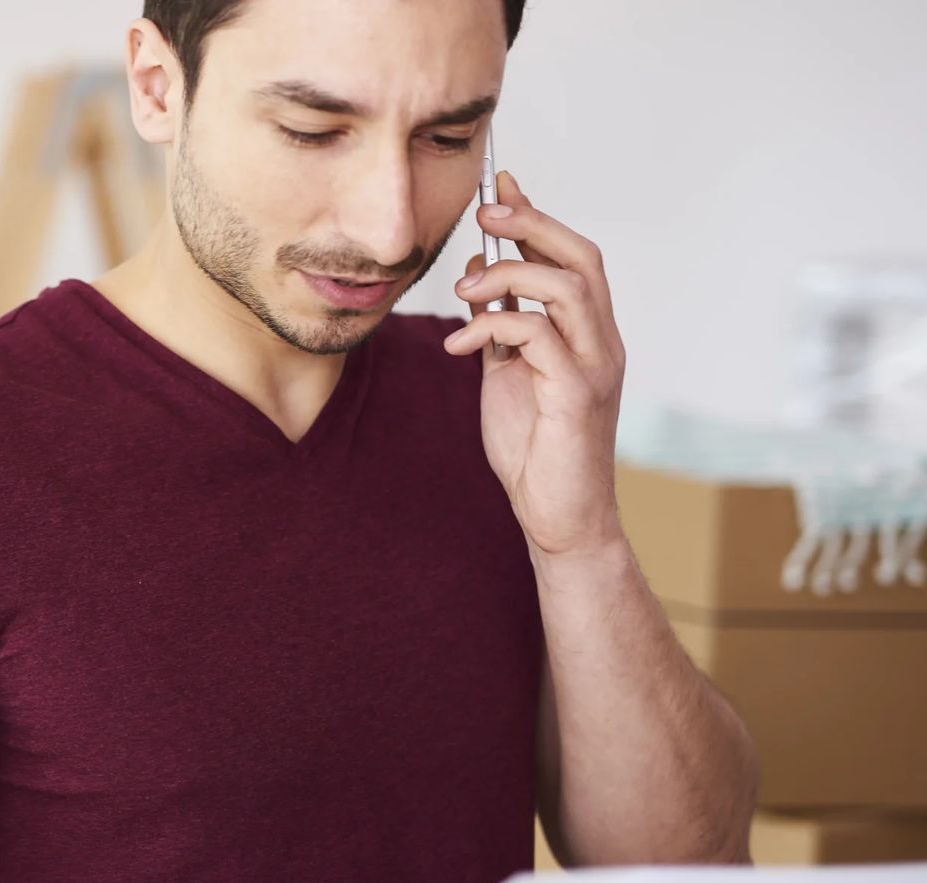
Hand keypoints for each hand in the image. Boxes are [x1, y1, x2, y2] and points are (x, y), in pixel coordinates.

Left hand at [447, 169, 626, 559]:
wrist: (557, 517)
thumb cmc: (534, 449)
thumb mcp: (508, 375)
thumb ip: (500, 328)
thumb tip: (481, 277)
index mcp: (588, 335)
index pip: (575, 259)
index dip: (538, 217)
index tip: (500, 185)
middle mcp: (602, 343)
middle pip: (581, 259)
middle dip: (531, 224)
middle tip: (484, 211)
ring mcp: (595, 368)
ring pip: (568, 288)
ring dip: (509, 274)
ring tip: (465, 290)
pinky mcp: (576, 395)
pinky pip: (540, 336)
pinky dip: (494, 326)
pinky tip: (460, 342)